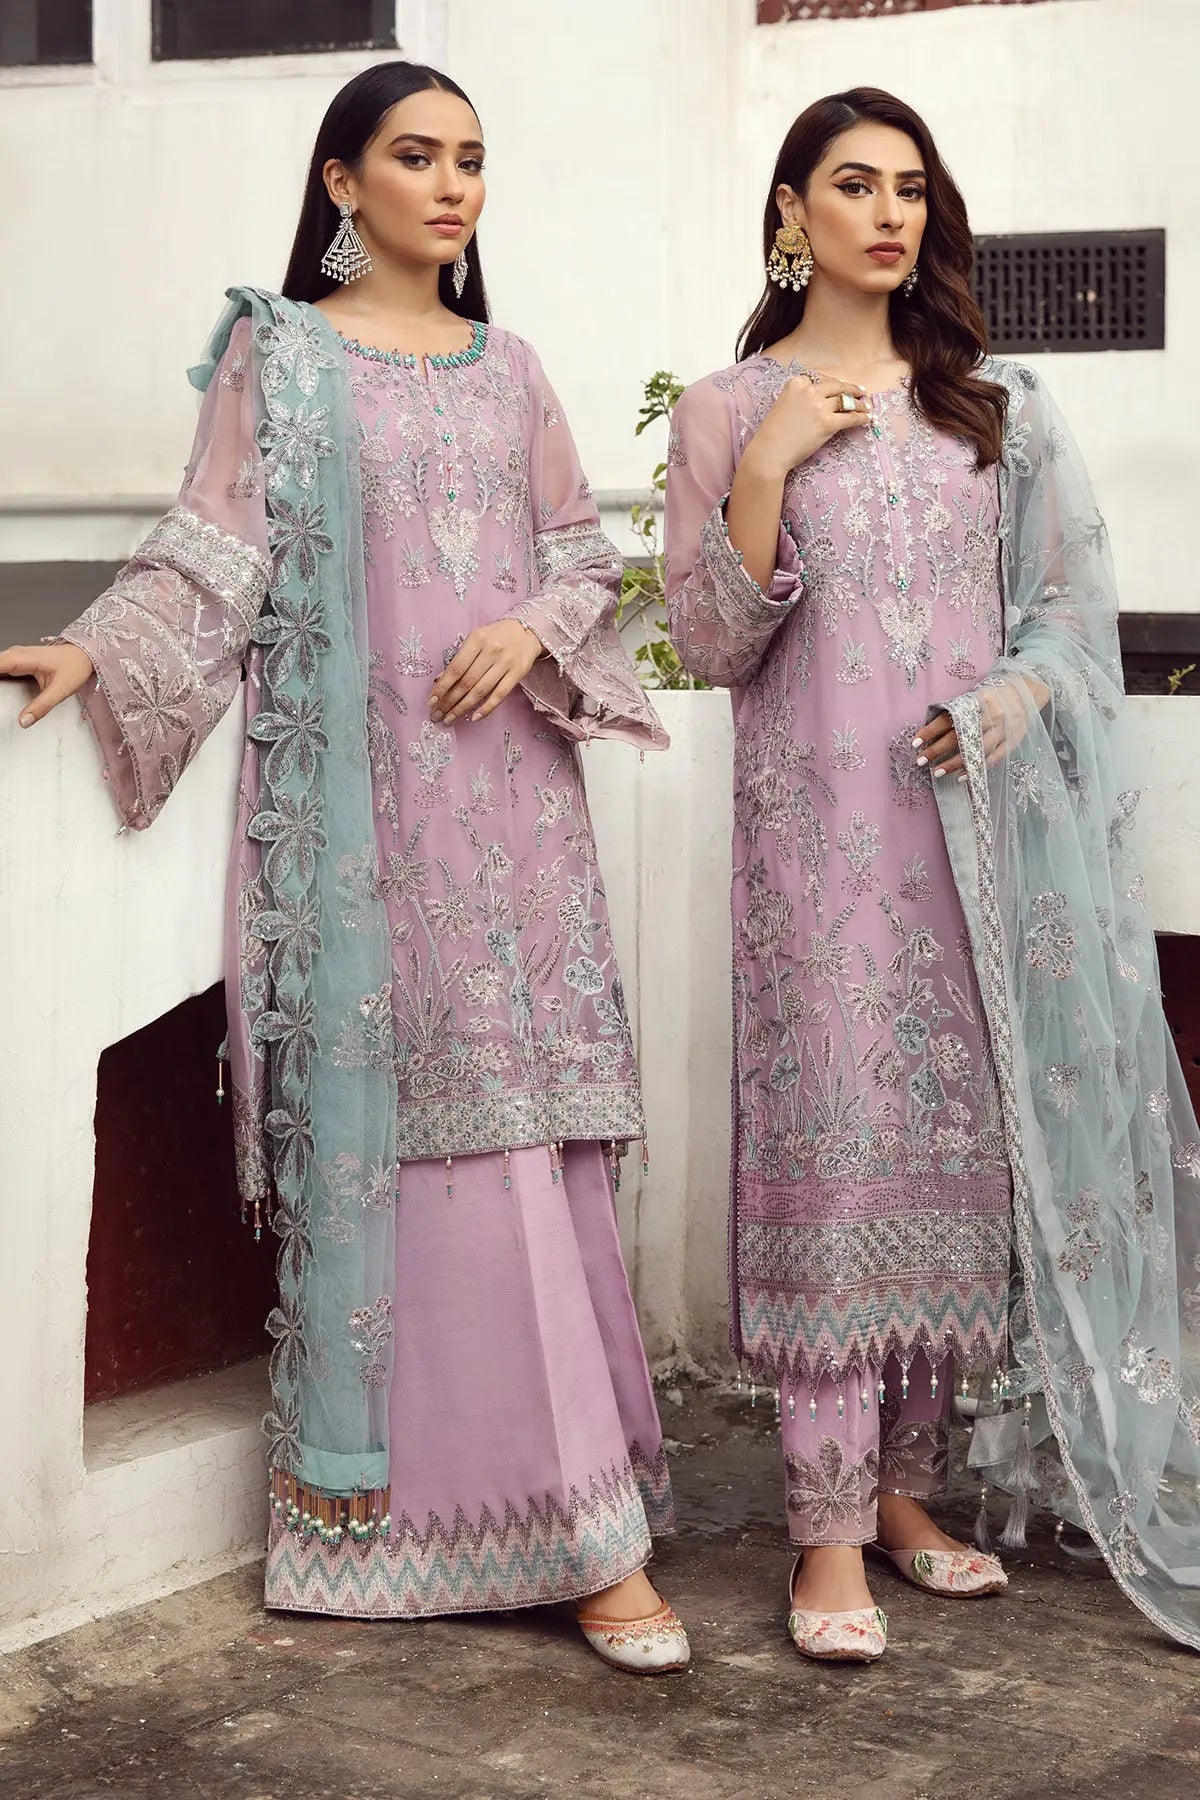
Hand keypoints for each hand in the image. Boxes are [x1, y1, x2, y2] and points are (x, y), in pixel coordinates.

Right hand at [0, 641, 94, 727]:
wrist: (84, 655)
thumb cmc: (74, 667)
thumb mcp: (60, 690)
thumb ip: (41, 706)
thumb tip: (24, 721)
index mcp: (23, 658)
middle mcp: (15, 655)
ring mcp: (15, 657)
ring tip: (0, 697)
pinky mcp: (17, 662)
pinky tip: (0, 690)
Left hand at [428, 619, 543, 724]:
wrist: (526, 632)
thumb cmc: (495, 637)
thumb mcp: (475, 641)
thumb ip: (460, 659)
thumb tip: (440, 681)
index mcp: (477, 639)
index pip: (456, 668)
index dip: (442, 687)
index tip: (431, 701)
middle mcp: (491, 650)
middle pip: (466, 681)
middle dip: (449, 701)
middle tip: (438, 715)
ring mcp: (505, 663)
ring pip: (481, 690)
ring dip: (463, 707)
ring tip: (450, 718)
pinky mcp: (517, 674)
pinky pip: (499, 695)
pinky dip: (486, 708)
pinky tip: (474, 717)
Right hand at [742, 374, 871, 479]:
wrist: (770, 452)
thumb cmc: (772, 434)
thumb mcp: (782, 405)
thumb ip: (798, 398)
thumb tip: (817, 402)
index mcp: (796, 383)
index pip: (821, 378)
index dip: (832, 383)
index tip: (839, 387)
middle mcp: (809, 390)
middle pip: (836, 386)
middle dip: (851, 388)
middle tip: (860, 392)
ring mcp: (820, 406)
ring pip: (846, 401)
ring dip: (859, 403)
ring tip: (866, 406)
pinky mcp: (828, 423)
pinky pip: (850, 417)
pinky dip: (861, 417)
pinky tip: (867, 418)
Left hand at [914, 678, 1050, 779]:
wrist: (1026, 691)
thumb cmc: (993, 695)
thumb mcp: (975, 696)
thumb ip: (958, 710)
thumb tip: (931, 730)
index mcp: (979, 701)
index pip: (949, 718)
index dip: (931, 731)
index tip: (915, 741)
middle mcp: (992, 715)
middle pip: (960, 736)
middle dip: (937, 749)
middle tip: (921, 760)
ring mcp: (1004, 729)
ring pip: (976, 750)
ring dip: (954, 763)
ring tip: (937, 772)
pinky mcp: (1013, 740)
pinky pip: (993, 758)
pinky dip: (976, 768)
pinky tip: (961, 776)